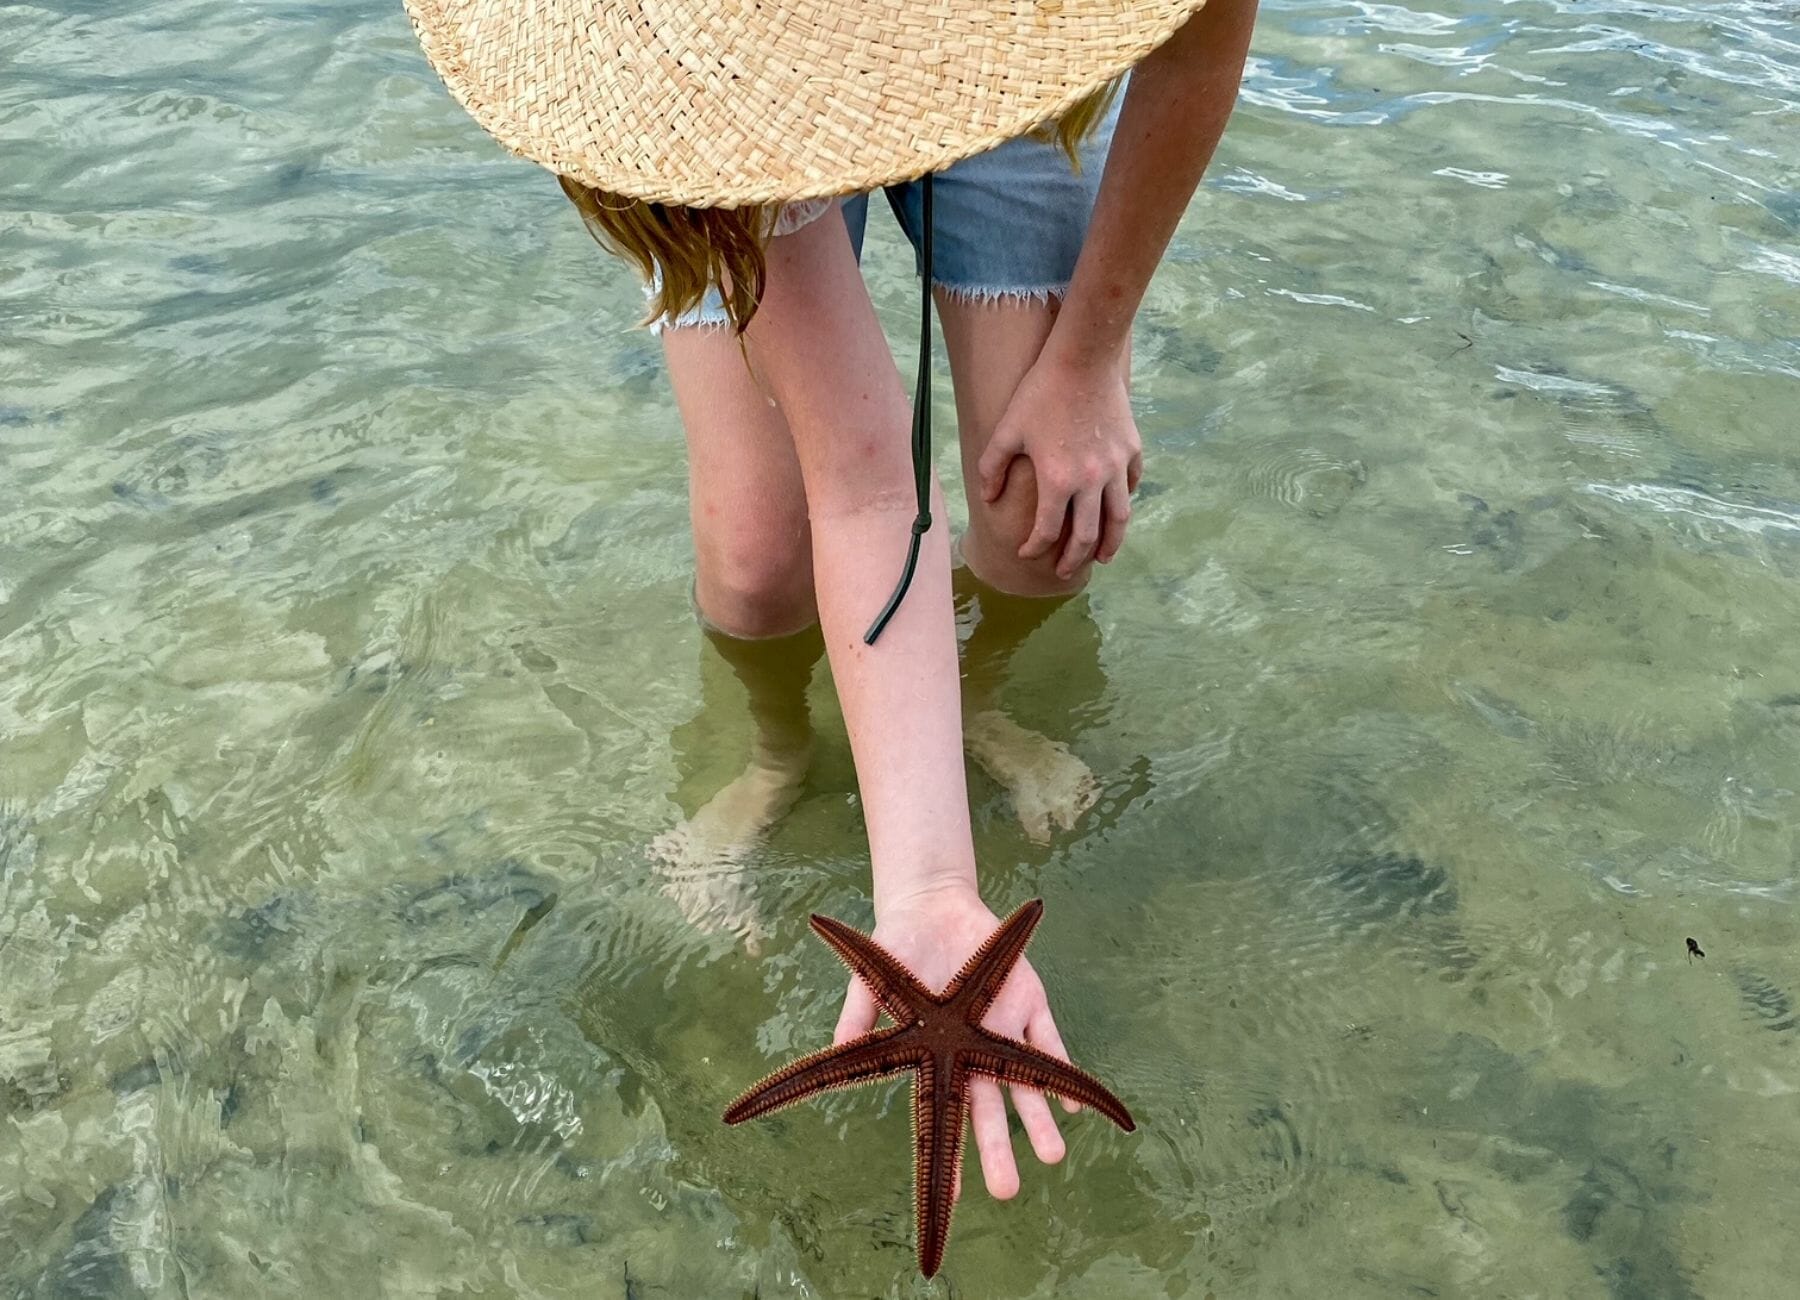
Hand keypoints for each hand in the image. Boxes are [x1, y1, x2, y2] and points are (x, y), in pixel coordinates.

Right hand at [833, 882, 1081, 1200]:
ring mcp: (1004, 1028)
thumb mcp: (871, 984)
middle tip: (1007, 1191)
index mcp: (938, 1057)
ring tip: (1053, 1156)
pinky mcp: (1028, 1000)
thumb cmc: (895, 950)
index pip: (944, 1115)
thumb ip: (857, 1017)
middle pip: (989, 1110)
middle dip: (997, 1150)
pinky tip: (1072, 1103)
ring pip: (1026, 1083)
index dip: (951, 1155)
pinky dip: (1061, 1066)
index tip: (958, 1195)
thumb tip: (838, 1049)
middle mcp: (974, 1052)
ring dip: (1038, 1118)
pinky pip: (1049, 1039)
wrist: (932, 909)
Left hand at [976, 351, 1141, 579]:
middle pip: (1086, 536)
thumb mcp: (1007, 430)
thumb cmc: (1040, 392)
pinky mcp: (1131, 451)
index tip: (1027, 553)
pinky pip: (1130, 486)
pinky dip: (1122, 503)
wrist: (1083, 358)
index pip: (1047, 530)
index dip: (1034, 547)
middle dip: (1073, 559)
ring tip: (1102, 558)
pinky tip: (1115, 511)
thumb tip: (988, 499)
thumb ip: (993, 468)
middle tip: (1064, 571)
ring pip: (1118, 519)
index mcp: (1057, 481)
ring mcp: (1115, 467)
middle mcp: (1091, 481)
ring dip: (1109, 544)